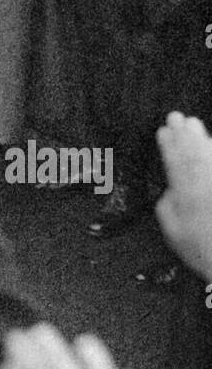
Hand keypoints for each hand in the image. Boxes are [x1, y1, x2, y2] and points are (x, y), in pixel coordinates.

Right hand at [156, 112, 211, 281]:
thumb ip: (167, 208)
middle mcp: (205, 186)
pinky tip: (211, 144)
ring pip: (209, 157)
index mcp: (186, 196)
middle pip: (192, 154)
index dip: (168, 145)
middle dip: (183, 134)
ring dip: (200, 138)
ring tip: (194, 124)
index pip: (175, 163)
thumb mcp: (174, 235)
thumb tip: (169, 191)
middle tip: (177, 117)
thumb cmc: (203, 252)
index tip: (162, 130)